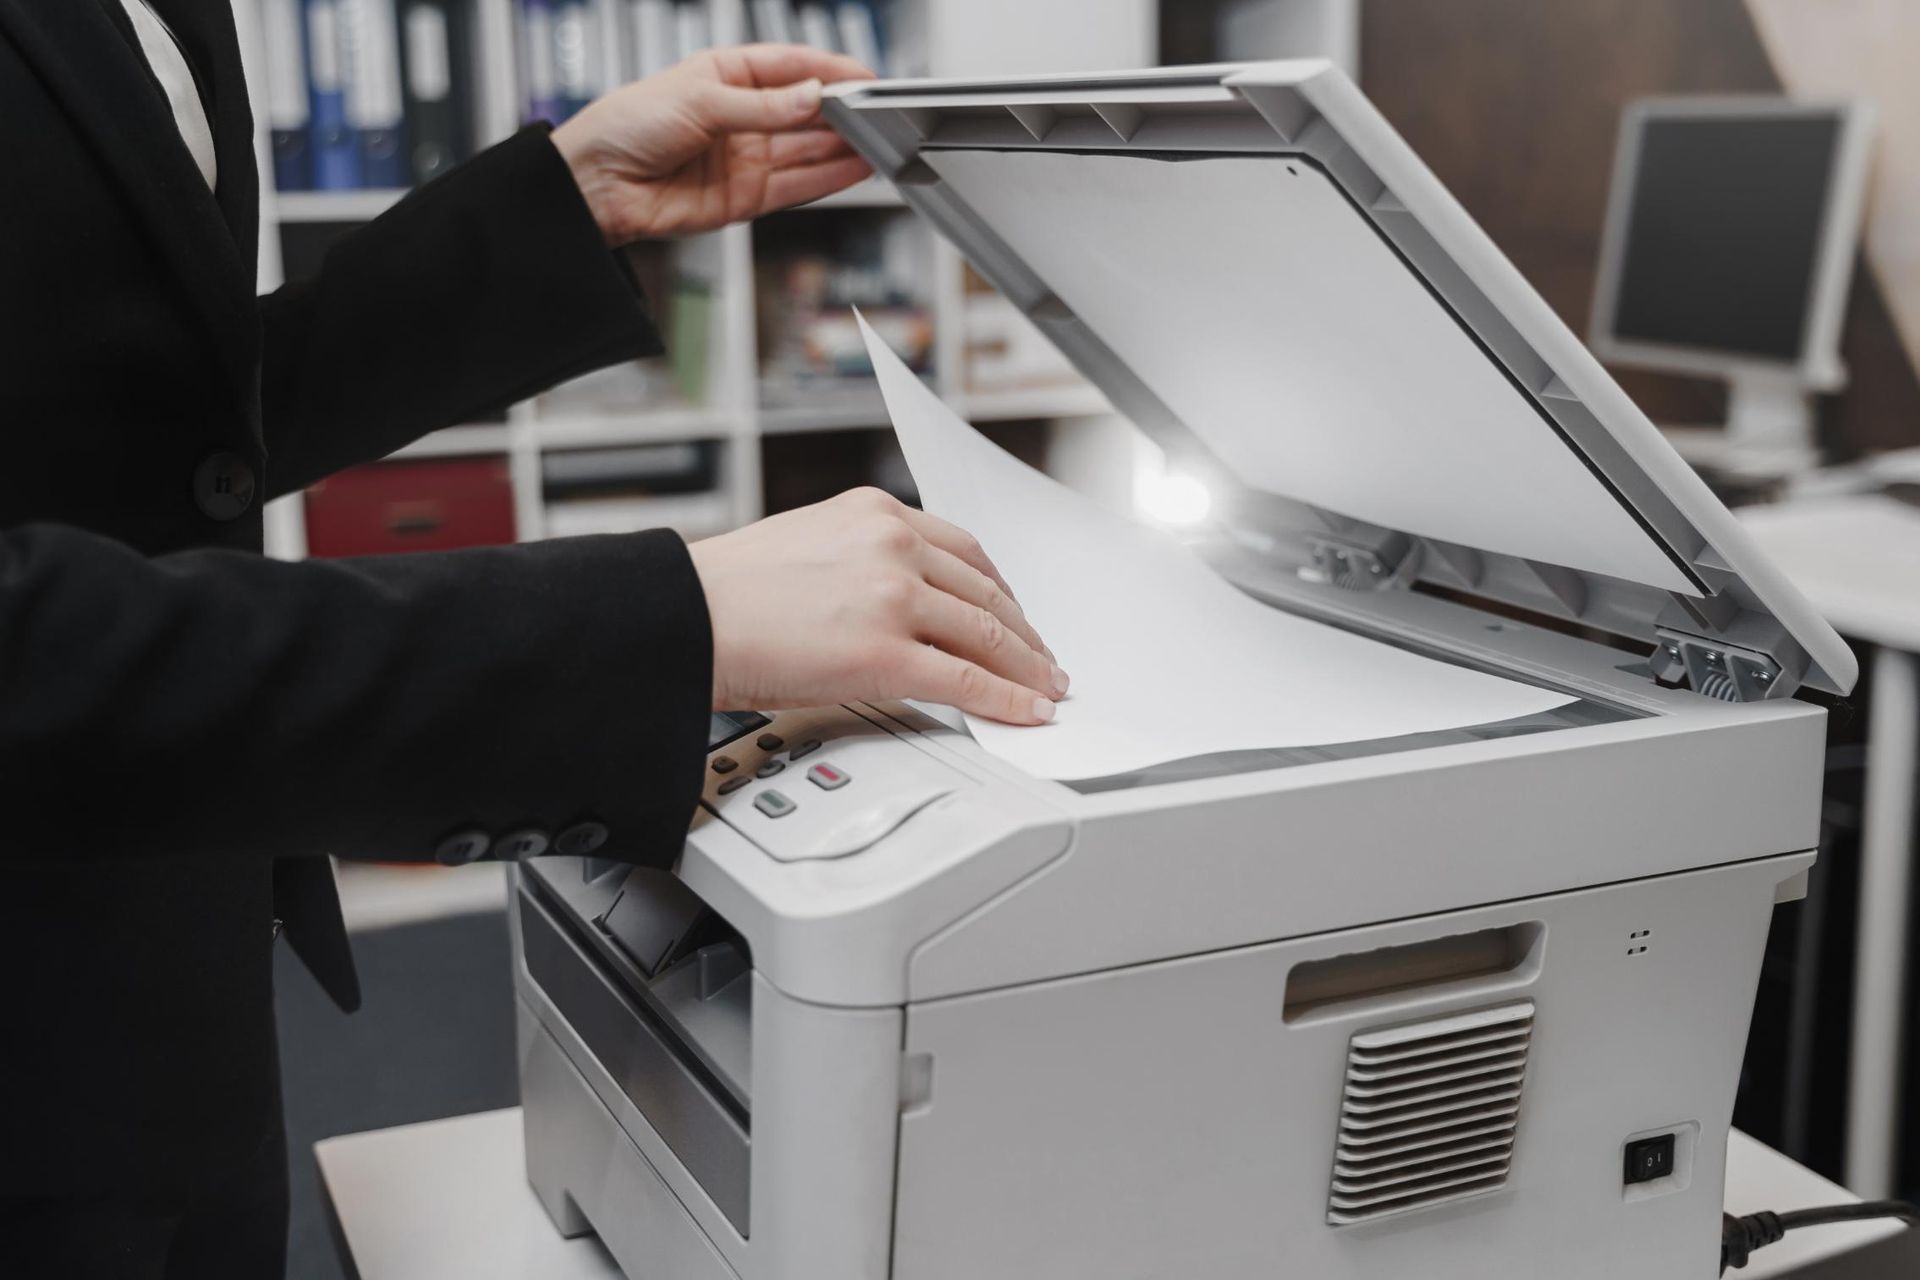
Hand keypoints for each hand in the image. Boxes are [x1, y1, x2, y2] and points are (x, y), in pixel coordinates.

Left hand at [551, 44, 875, 244]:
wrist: (596, 185)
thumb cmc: (625, 125)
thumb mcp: (699, 100)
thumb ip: (761, 106)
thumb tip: (811, 98)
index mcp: (726, 75)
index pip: (790, 67)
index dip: (828, 70)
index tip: (863, 76)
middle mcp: (740, 117)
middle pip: (804, 112)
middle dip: (841, 112)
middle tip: (877, 112)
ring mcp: (745, 159)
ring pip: (806, 151)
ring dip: (842, 147)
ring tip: (878, 141)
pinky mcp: (745, 198)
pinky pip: (796, 186)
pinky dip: (827, 178)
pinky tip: (854, 168)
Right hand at [688, 488, 1069, 725]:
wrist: (686, 617)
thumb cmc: (727, 592)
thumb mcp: (809, 544)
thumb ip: (861, 561)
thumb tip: (896, 603)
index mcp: (875, 512)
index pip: (963, 550)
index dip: (999, 590)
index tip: (1012, 612)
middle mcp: (893, 544)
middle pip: (985, 593)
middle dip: (1022, 632)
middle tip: (1042, 657)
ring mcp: (894, 598)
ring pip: (987, 635)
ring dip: (1026, 666)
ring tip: (1044, 688)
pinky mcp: (887, 655)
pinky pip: (968, 680)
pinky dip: (1008, 699)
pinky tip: (1027, 711)